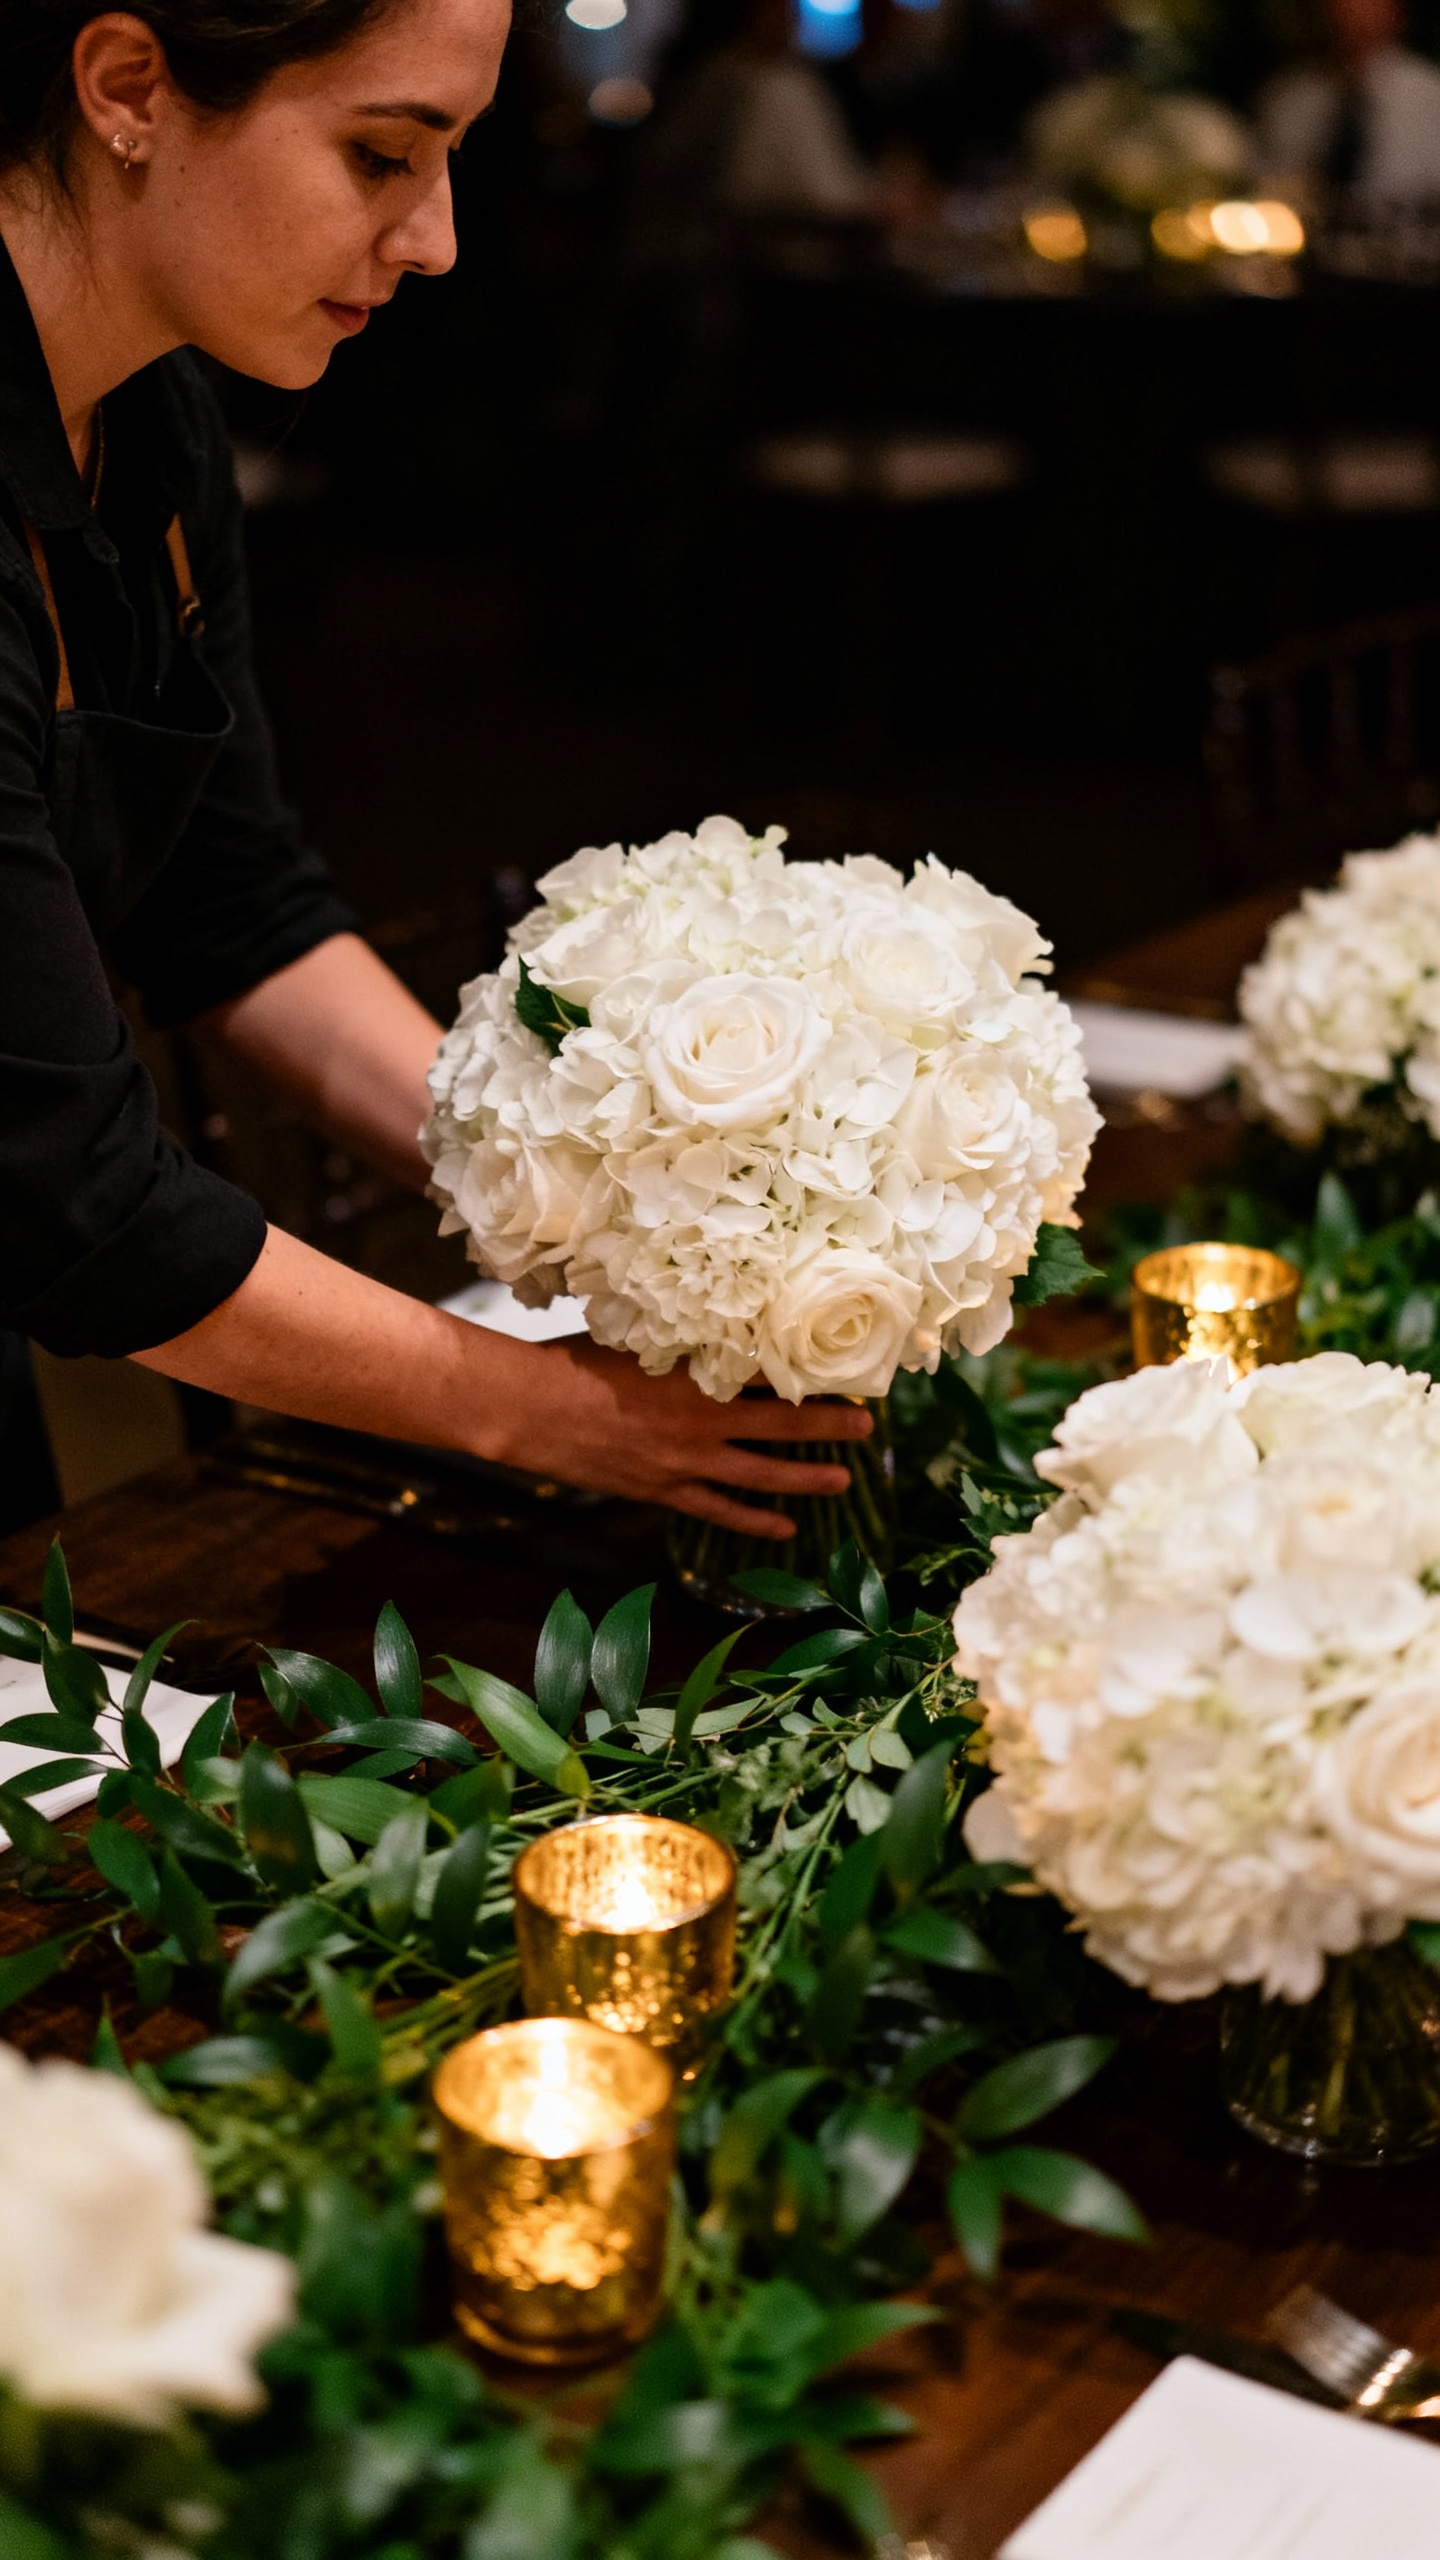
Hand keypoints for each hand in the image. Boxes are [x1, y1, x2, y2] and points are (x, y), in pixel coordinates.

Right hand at [481, 1336, 873, 1537]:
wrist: (529, 1409)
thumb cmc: (576, 1361)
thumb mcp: (636, 1337)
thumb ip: (681, 1342)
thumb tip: (718, 1327)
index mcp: (697, 1373)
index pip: (770, 1373)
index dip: (809, 1373)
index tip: (842, 1370)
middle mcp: (701, 1420)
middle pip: (781, 1424)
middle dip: (829, 1425)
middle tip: (867, 1425)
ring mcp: (684, 1462)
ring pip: (761, 1475)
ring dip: (806, 1478)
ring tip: (843, 1480)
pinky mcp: (662, 1490)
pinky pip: (718, 1509)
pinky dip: (753, 1520)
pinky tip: (783, 1528)